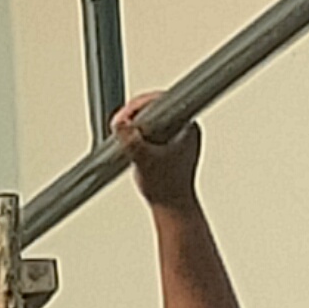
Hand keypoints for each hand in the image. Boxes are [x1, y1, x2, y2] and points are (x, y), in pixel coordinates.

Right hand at [112, 97, 203, 213]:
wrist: (171, 205)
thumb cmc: (166, 187)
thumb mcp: (144, 161)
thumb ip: (132, 142)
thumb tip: (122, 125)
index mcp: (188, 127)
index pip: (162, 101)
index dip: (140, 106)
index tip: (126, 117)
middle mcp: (185, 128)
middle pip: (155, 106)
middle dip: (134, 114)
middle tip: (120, 125)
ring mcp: (177, 134)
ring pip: (151, 116)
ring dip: (134, 123)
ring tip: (124, 132)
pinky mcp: (169, 142)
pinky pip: (151, 127)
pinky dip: (138, 132)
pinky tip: (130, 141)